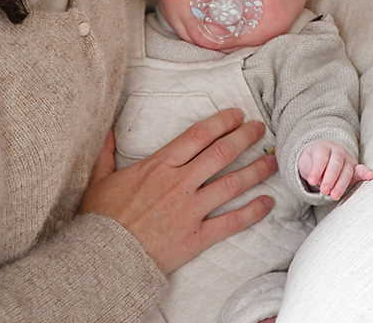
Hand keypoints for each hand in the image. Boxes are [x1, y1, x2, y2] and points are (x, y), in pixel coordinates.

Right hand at [79, 109, 277, 273]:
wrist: (104, 258)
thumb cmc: (102, 218)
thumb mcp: (100, 178)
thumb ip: (106, 152)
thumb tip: (107, 129)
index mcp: (159, 165)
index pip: (198, 135)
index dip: (221, 122)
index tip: (237, 115)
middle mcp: (179, 183)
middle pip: (220, 153)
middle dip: (244, 137)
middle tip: (260, 128)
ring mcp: (189, 209)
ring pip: (231, 184)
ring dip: (255, 170)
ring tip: (272, 161)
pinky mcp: (196, 237)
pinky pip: (230, 222)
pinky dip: (252, 212)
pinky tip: (267, 203)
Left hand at [297, 140, 372, 200]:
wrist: (319, 156)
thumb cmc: (311, 161)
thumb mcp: (305, 163)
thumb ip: (310, 170)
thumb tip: (319, 180)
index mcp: (323, 147)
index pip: (321, 157)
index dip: (316, 169)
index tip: (311, 181)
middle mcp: (337, 151)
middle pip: (335, 164)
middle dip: (330, 178)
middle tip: (324, 190)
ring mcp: (347, 159)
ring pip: (346, 171)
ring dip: (341, 184)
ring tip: (334, 196)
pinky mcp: (354, 168)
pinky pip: (360, 170)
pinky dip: (366, 173)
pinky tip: (371, 175)